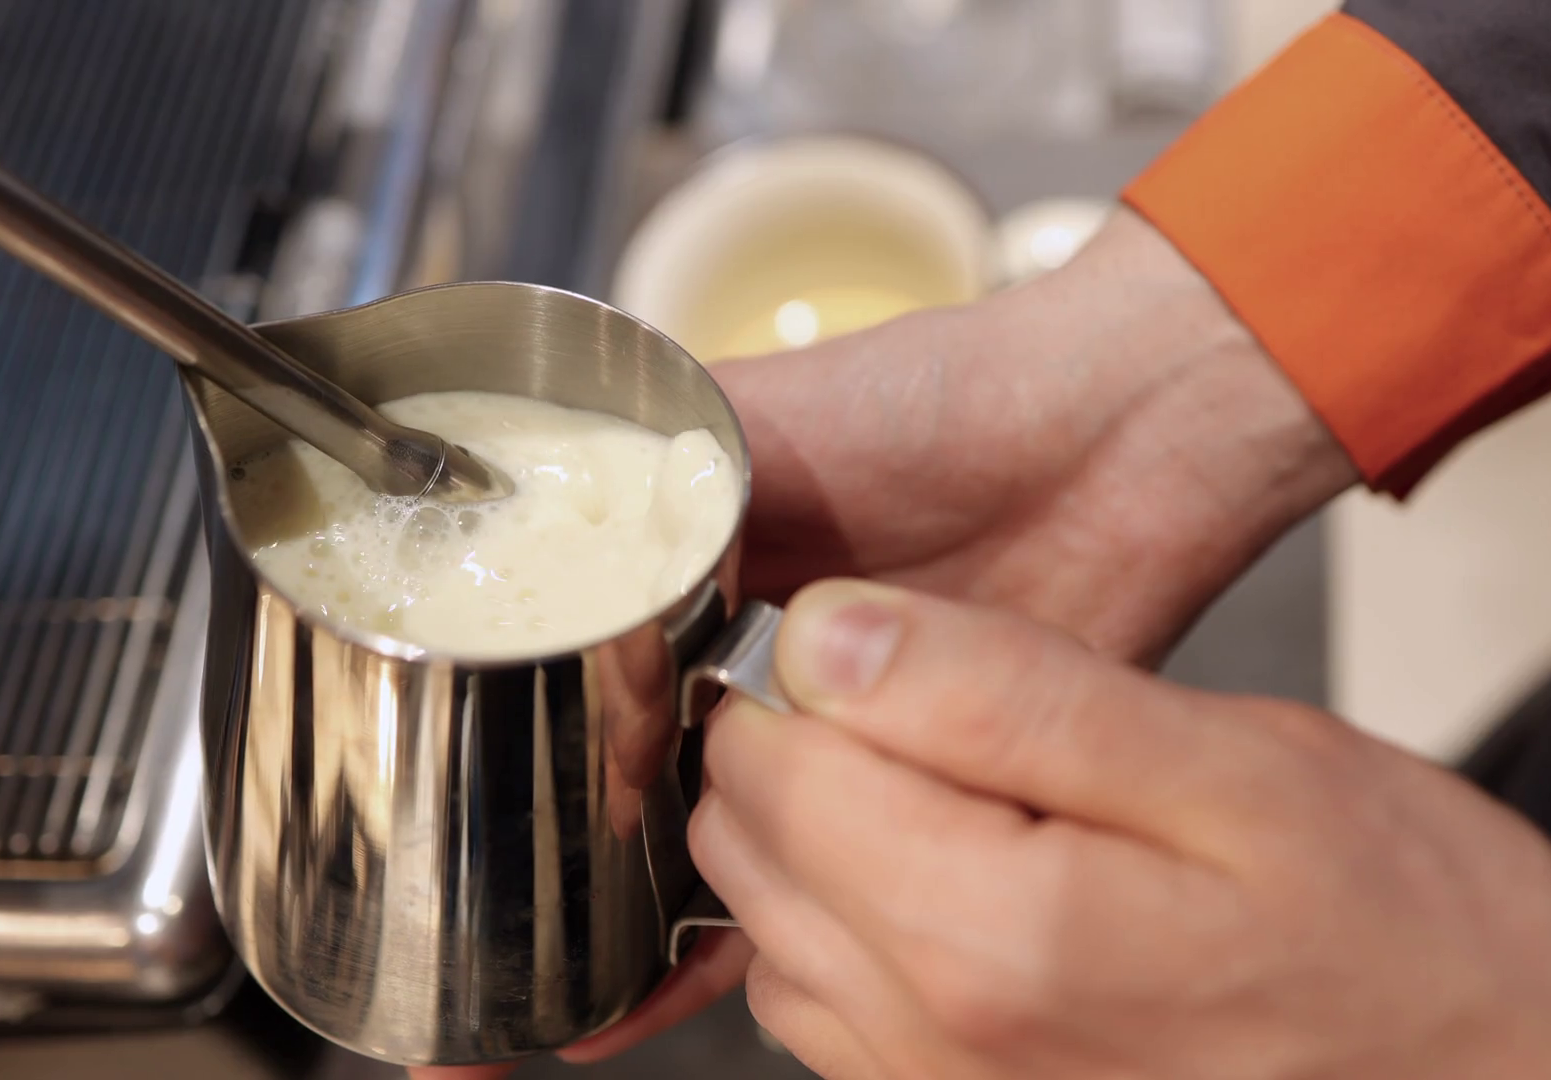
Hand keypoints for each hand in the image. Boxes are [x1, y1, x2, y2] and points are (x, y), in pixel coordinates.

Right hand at [414, 210, 1359, 1075]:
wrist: (1111, 439)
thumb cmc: (942, 395)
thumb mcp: (763, 412)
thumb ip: (655, 467)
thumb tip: (524, 506)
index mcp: (691, 571)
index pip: (572, 669)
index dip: (513, 731)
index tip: (439, 794)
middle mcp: (745, 660)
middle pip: (626, 767)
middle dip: (552, 836)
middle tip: (471, 901)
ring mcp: (822, 732)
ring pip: (703, 836)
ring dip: (621, 907)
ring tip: (532, 970)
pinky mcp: (902, 790)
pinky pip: (808, 886)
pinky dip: (728, 945)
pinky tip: (639, 995)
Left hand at [694, 580, 1550, 1078]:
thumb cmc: (1417, 938)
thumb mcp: (1241, 768)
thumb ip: (1013, 700)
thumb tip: (830, 634)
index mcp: (992, 939)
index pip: (773, 766)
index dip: (795, 667)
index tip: (872, 624)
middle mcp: (935, 1047)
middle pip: (751, 850)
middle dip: (792, 743)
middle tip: (911, 682)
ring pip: (772, 933)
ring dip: (814, 832)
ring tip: (940, 769)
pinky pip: (829, 1010)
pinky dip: (846, 921)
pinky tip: (951, 869)